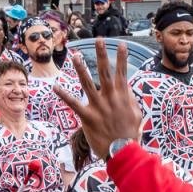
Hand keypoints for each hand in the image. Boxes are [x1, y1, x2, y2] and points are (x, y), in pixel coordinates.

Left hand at [55, 43, 141, 161]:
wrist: (122, 151)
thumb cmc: (130, 133)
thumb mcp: (136, 114)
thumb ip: (131, 99)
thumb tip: (127, 87)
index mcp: (123, 96)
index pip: (122, 72)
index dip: (122, 57)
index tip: (120, 44)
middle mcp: (110, 97)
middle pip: (105, 71)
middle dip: (102, 54)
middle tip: (98, 40)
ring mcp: (97, 106)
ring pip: (87, 83)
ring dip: (81, 68)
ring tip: (76, 56)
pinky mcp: (87, 117)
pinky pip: (73, 103)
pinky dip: (63, 95)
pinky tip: (55, 87)